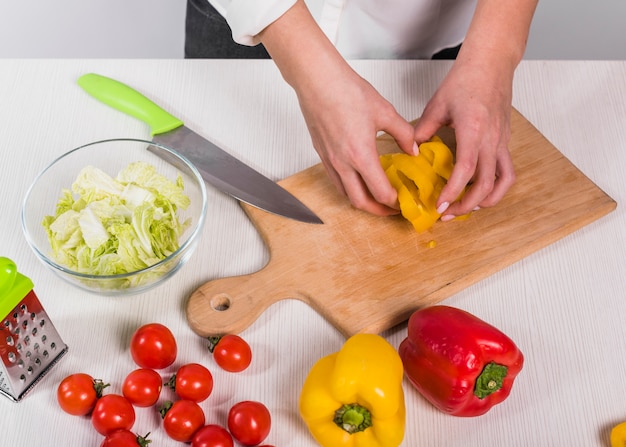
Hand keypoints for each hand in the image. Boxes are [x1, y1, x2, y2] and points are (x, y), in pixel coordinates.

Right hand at [297, 69, 415, 215]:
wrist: (318, 81)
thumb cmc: (346, 91)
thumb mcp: (385, 112)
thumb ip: (403, 134)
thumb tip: (412, 148)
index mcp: (361, 156)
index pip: (380, 192)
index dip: (394, 202)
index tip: (403, 201)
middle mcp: (342, 163)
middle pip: (360, 202)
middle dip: (378, 211)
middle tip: (391, 210)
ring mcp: (330, 160)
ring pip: (345, 193)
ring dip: (361, 200)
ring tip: (375, 197)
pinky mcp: (322, 154)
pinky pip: (335, 180)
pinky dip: (348, 187)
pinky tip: (357, 179)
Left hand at [414, 57, 515, 218]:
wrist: (491, 64)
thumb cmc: (466, 80)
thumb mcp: (437, 106)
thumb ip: (423, 131)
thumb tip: (412, 152)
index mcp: (473, 130)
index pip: (465, 170)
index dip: (453, 192)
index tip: (440, 205)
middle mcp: (491, 139)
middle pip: (485, 184)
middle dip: (465, 204)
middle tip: (447, 212)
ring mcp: (502, 142)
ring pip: (503, 182)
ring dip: (486, 200)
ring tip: (467, 207)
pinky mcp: (506, 142)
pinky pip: (507, 171)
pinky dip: (497, 186)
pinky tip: (481, 191)